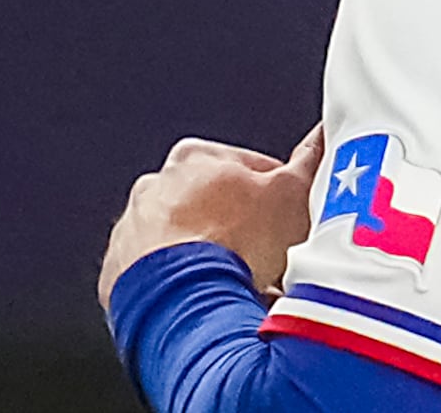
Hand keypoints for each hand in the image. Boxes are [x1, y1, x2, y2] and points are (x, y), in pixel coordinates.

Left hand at [99, 127, 323, 309]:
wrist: (183, 302)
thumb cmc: (235, 243)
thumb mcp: (293, 195)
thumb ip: (310, 161)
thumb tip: (322, 138)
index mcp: (194, 158)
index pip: (249, 169)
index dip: (278, 197)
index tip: (289, 219)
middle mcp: (153, 190)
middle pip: (214, 208)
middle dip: (240, 229)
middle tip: (269, 257)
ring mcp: (131, 234)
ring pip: (186, 244)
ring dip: (211, 259)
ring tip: (241, 286)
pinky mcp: (117, 277)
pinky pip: (160, 279)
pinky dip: (183, 287)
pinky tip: (211, 302)